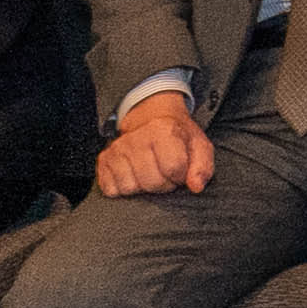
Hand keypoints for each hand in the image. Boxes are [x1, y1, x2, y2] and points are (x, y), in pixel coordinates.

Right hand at [99, 91, 218, 197]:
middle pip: (151, 182)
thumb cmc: (178, 136)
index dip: (181, 176)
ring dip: (143, 187)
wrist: (152, 118)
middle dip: (163, 184)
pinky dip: (123, 188)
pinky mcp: (103, 159)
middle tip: (165, 173)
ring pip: (130, 188)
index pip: (174, 168)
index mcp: (163, 130)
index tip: (181, 170)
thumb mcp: (199, 145)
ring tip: (149, 173)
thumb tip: (196, 187)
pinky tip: (133, 175)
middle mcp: (136, 138)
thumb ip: (203, 167)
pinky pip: (111, 190)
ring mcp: (117, 149)